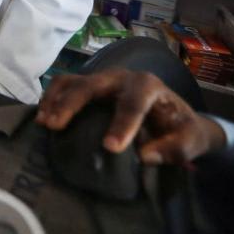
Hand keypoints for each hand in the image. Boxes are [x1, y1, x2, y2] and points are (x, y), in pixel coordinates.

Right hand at [36, 69, 226, 165]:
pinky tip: (42, 117)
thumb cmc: (181, 128)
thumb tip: (145, 156)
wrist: (174, 117)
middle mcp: (122, 77)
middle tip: (55, 126)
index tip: (110, 148)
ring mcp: (102, 79)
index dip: (121, 125)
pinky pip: (64, 85)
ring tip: (44, 122)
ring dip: (55, 100)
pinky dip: (51, 98)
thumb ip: (175, 149)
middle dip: (71, 104)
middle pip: (91, 85)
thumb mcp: (191, 141)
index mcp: (149, 87)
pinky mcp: (89, 86)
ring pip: (72, 81)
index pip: (132, 103)